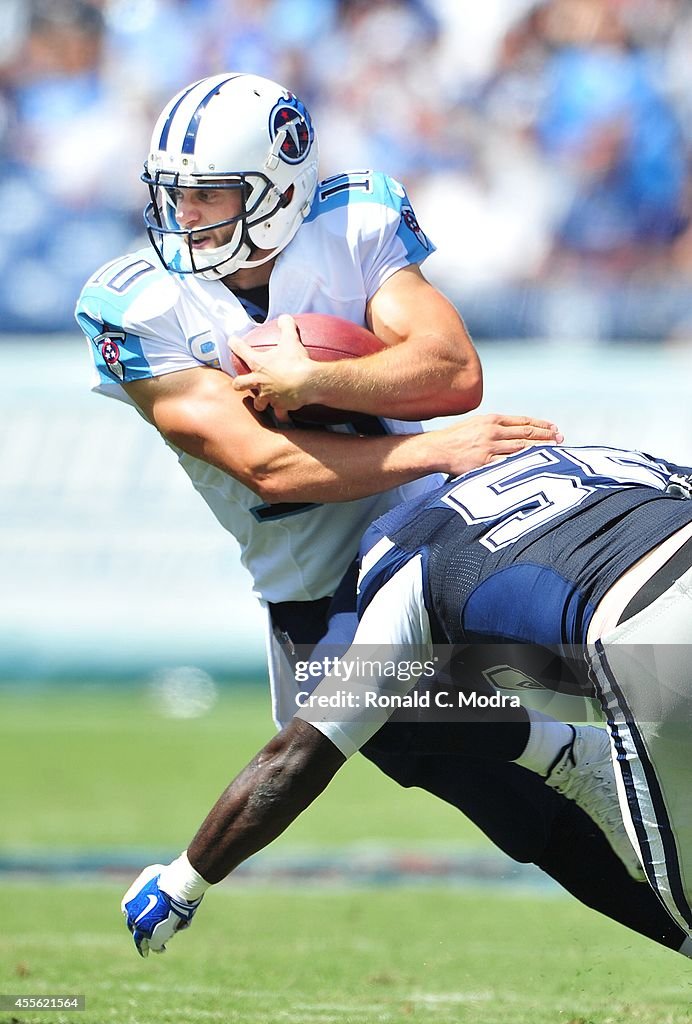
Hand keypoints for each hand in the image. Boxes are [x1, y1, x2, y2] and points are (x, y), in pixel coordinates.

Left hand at [121, 863, 202, 956]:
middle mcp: (132, 919)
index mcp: (128, 905)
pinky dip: (158, 947)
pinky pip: (155, 946)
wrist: (176, 888)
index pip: (131, 914)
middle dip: (140, 932)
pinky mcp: (154, 938)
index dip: (138, 916)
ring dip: (149, 941)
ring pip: (143, 940)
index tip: (143, 919)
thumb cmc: (166, 877)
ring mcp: (142, 930)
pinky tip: (161, 949)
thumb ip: (147, 885)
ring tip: (156, 945)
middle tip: (144, 936)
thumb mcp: (150, 875)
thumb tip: (151, 888)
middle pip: (135, 929)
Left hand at [230, 314, 315, 414]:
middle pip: (240, 384)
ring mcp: (268, 396)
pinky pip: (281, 414)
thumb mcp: (291, 340)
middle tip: (239, 384)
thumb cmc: (296, 361)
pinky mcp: (280, 406)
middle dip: (238, 384)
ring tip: (263, 403)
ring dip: (260, 403)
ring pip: (259, 403)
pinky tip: (285, 417)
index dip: (235, 344)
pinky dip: (283, 415)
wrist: (306, 382)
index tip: (231, 341)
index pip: (242, 350)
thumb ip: (286, 326)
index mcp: (259, 364)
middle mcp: (259, 381)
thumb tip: (285, 317)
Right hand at [431, 413, 563, 476]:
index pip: (523, 421)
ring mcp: (489, 447)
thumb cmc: (455, 438)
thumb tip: (515, 429)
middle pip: (526, 433)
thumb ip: (495, 425)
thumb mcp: (476, 424)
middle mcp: (493, 431)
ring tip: (555, 451)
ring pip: (522, 447)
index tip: (554, 428)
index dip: (541, 424)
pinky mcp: (484, 463)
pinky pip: (508, 463)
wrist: (436, 449)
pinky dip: (524, 463)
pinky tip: (535, 465)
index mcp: (492, 420)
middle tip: (561, 439)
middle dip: (546, 436)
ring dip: (541, 449)